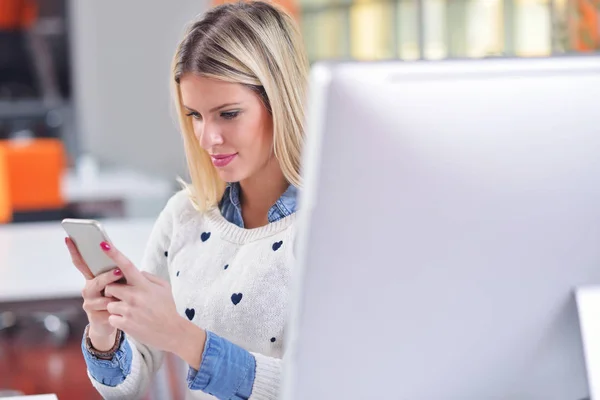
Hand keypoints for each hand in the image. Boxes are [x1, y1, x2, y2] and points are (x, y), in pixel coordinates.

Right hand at [65, 237, 121, 350]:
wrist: (115, 322)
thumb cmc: (119, 298)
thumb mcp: (118, 284)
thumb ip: (117, 273)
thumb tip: (121, 265)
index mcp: (93, 278)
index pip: (81, 263)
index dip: (74, 251)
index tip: (69, 238)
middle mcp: (88, 290)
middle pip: (96, 281)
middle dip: (108, 277)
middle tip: (119, 272)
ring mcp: (89, 304)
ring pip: (103, 298)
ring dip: (116, 297)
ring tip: (125, 298)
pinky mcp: (94, 317)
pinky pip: (108, 311)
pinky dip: (118, 310)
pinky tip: (122, 311)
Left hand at [99, 241, 196, 355]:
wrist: (172, 332)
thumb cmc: (167, 308)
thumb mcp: (164, 287)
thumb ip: (148, 277)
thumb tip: (134, 271)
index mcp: (144, 285)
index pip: (126, 265)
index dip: (114, 254)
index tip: (103, 244)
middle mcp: (135, 296)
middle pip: (110, 287)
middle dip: (113, 290)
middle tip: (124, 296)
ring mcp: (129, 311)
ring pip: (109, 303)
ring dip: (116, 307)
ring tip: (131, 311)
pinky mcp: (125, 324)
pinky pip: (111, 318)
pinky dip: (117, 319)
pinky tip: (130, 321)